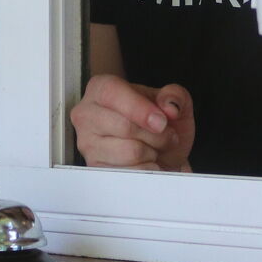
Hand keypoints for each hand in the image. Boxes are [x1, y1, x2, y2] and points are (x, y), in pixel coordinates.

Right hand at [70, 74, 194, 170]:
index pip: (113, 94)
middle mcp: (87, 114)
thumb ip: (174, 96)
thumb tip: (170, 108)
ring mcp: (87, 143)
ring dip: (153, 152)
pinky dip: (147, 169)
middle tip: (166, 134)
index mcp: (100, 88)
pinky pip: (130, 173)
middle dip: (156, 135)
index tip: (162, 122)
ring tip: (154, 147)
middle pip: (124, 127)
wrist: (159, 150)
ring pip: (130, 152)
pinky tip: (146, 160)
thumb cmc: (158, 121)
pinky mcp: (96, 168)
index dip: (140, 109)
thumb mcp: (172, 101)